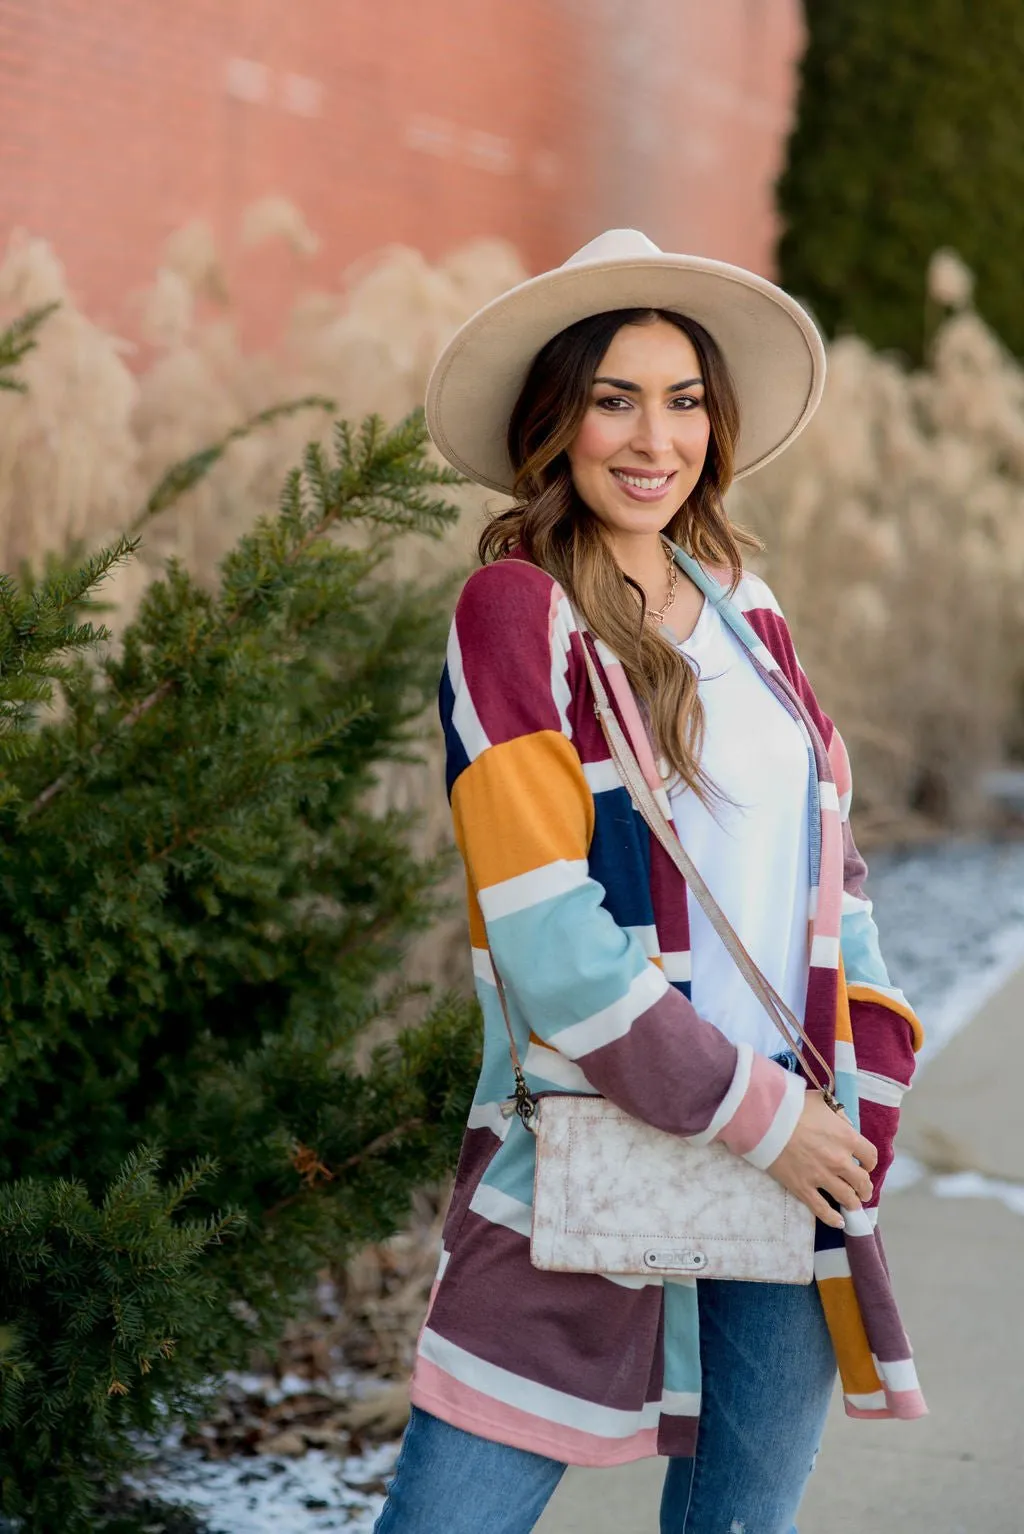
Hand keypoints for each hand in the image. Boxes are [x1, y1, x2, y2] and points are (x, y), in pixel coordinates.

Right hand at [767, 1090, 877, 1229]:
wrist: (764, 1119)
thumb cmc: (792, 1106)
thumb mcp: (821, 1101)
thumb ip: (837, 1114)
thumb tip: (845, 1126)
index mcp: (846, 1137)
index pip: (870, 1156)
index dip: (869, 1162)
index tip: (865, 1164)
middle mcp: (839, 1160)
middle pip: (862, 1181)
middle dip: (864, 1187)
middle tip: (862, 1189)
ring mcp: (821, 1177)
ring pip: (847, 1198)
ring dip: (853, 1203)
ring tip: (853, 1205)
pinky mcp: (803, 1188)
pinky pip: (822, 1209)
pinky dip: (832, 1218)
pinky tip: (838, 1221)